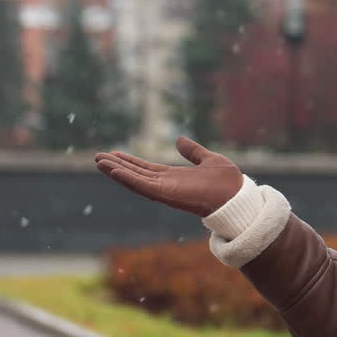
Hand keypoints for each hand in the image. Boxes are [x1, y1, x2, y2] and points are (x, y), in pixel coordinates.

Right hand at [94, 136, 243, 217]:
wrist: (238, 196)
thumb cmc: (228, 182)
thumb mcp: (209, 159)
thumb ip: (193, 151)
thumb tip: (180, 140)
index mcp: (175, 178)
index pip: (146, 169)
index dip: (130, 162)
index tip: (114, 154)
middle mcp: (166, 185)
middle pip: (136, 174)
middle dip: (117, 166)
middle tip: (98, 157)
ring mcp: (164, 191)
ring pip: (134, 180)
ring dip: (116, 172)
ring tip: (99, 161)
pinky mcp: (165, 194)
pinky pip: (142, 186)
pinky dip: (127, 178)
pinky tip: (113, 170)